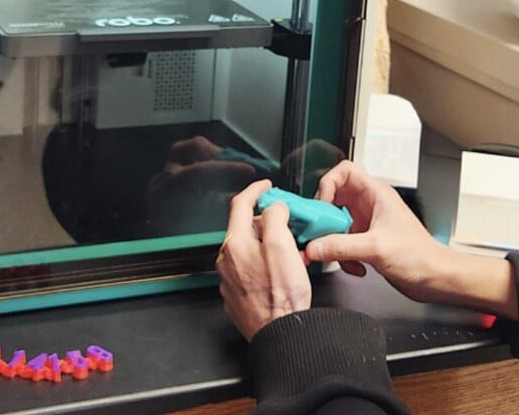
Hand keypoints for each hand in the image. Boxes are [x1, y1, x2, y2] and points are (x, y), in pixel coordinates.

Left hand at [217, 179, 312, 340]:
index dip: (255, 190)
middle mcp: (227, 260)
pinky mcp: (237, 295)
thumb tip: (273, 208)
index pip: (240, 205)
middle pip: (245, 228)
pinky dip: (265, 264)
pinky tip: (282, 272)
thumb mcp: (282, 246)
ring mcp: (230, 279)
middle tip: (287, 224)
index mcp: (235, 244)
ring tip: (291, 253)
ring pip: (249, 250)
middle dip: (266, 222)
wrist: (279, 333)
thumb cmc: (282, 296)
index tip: (266, 187)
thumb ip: (274, 218)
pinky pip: (250, 270)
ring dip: (268, 245)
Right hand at [305, 161, 449, 302]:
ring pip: (336, 223)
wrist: (435, 278)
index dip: (328, 184)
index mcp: (376, 194)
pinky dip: (343, 256)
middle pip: (335, 198)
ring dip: (333, 241)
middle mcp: (371, 205)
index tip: (322, 206)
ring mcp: (368, 223)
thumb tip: (314, 246)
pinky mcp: (367, 241)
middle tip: (320, 232)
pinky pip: (343, 242)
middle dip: (325, 218)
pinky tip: (356, 266)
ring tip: (338, 254)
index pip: (344, 171)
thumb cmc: (420, 256)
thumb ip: (340, 246)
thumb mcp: (375, 248)